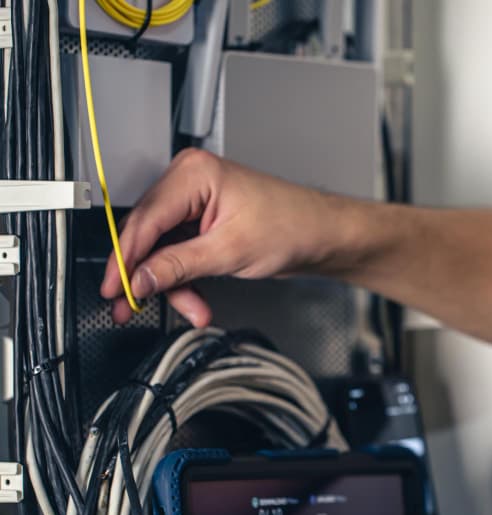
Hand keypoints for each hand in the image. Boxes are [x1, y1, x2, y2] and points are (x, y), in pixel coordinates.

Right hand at [100, 148, 351, 326]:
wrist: (324, 235)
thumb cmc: (292, 226)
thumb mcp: (230, 251)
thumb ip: (179, 266)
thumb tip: (140, 279)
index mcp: (194, 175)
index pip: (144, 220)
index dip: (124, 259)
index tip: (113, 288)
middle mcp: (190, 183)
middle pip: (148, 236)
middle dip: (148, 277)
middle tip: (129, 308)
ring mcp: (196, 203)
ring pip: (163, 251)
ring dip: (174, 285)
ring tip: (193, 309)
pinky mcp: (204, 223)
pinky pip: (180, 254)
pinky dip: (186, 280)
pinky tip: (197, 301)